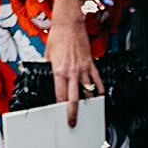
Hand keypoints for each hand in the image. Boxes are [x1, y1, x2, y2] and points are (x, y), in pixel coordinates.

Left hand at [45, 0, 102, 127]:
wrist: (69, 25)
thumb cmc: (57, 38)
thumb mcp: (48, 55)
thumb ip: (50, 69)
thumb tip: (52, 79)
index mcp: (59, 71)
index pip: (60, 95)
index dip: (59, 107)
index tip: (59, 115)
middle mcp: (72, 72)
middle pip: (74, 98)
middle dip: (73, 113)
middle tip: (73, 122)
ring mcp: (83, 69)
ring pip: (88, 92)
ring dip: (88, 104)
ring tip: (88, 113)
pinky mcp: (91, 65)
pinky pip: (97, 81)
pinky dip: (99, 90)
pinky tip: (99, 97)